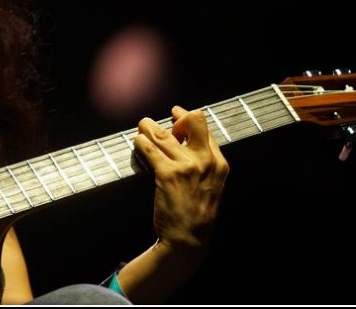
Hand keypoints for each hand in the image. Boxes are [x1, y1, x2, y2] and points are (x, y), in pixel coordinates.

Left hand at [134, 106, 228, 251]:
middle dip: (176, 117)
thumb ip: (203, 162)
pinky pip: (148, 149)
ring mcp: (185, 166)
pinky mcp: (167, 175)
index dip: (187, 119)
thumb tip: (183, 138)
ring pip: (163, 134)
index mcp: (218, 162)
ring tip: (143, 128)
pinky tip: (137, 143)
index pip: (204, 128)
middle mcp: (204, 160)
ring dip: (149, 127)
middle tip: (164, 123)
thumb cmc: (197, 212)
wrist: (189, 239)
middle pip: (192, 121)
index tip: (176, 116)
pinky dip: (140, 142)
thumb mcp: (211, 184)